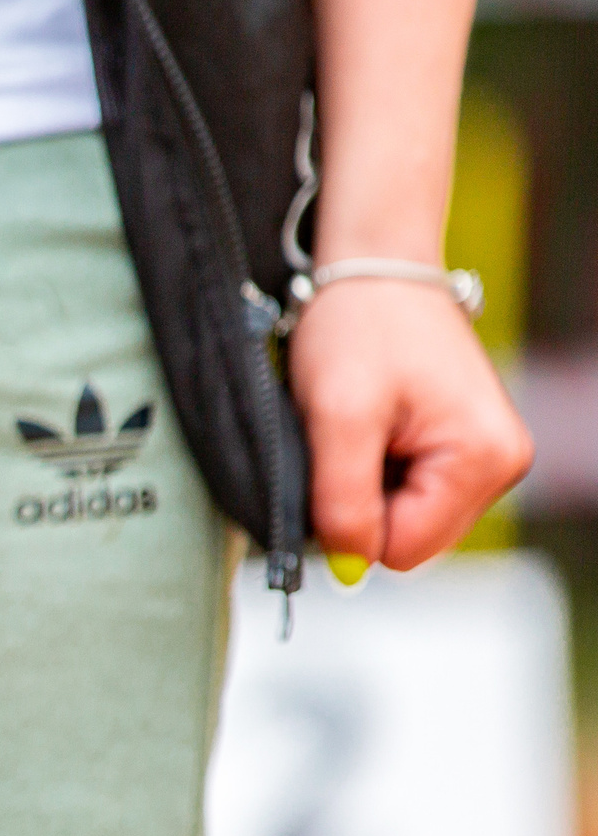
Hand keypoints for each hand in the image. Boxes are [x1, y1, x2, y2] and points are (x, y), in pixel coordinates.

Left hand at [290, 278, 533, 570]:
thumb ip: (343, 502)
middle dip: (362, 503)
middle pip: (408, 540)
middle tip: (346, 439)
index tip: (335, 461)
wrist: (374, 267)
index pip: (401, 550)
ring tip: (360, 427)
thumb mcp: (338, 418)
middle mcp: (501, 465)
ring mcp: (486, 456)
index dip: (350, 521)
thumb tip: (347, 568)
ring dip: (368, 485)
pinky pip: (409, 492)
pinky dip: (376, 470)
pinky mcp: (464, 447)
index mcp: (484, 461)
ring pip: (405, 519)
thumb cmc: (360, 326)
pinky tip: (371, 426)